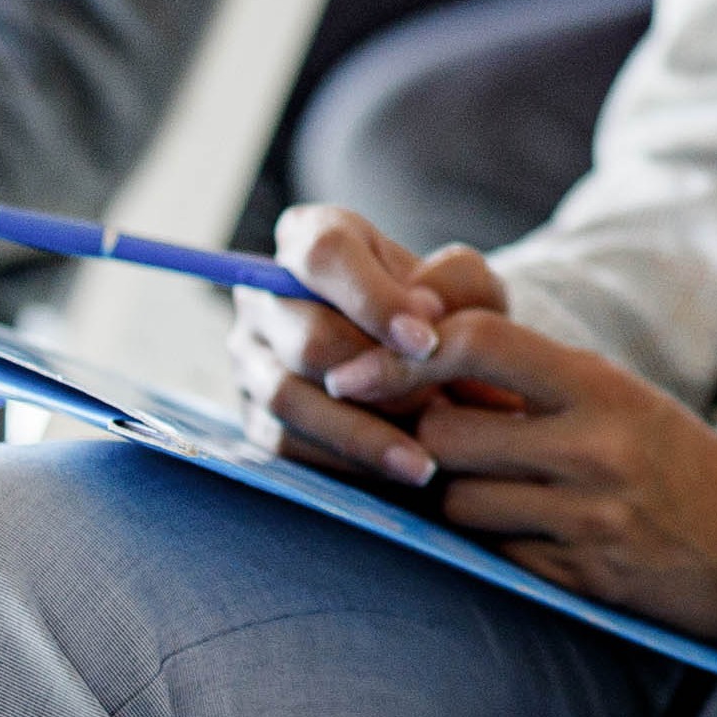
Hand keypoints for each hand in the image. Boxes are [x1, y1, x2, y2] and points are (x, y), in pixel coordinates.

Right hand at [235, 202, 529, 467]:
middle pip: (307, 336)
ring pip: (289, 396)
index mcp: (311, 238)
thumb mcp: (466, 286)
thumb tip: (425, 317)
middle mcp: (264, 294)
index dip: (374, 299)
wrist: (428, 366)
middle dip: (378, 378)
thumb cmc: (446, 315)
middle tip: (439, 406)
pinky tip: (395, 478)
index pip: (325, 256)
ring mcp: (250, 357)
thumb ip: (456, 285)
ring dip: (362, 434)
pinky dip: (342, 465)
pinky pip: (284, 446)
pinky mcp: (253, 415)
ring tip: (424, 463)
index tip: (426, 339)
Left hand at [237, 209, 716, 637]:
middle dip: (423, 440)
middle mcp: (594, 449)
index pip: (481, 341)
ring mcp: (588, 519)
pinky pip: (491, 554)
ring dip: (453, 497)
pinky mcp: (579, 578)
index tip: (355, 370)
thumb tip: (409, 361)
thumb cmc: (660, 456)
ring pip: (457, 502)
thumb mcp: (610, 395)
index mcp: (601, 386)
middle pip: (445, 435)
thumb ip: (525, 378)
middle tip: (434, 442)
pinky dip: (487, 541)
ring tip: (493, 489)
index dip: (405, 354)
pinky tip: (520, 530)